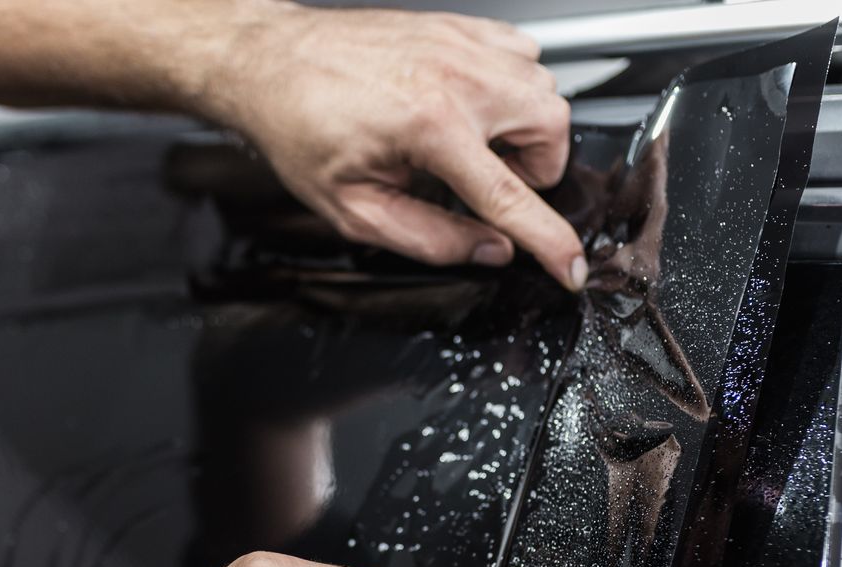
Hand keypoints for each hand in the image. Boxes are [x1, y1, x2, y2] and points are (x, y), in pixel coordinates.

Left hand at [205, 4, 585, 290]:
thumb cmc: (300, 127)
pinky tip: (473, 107)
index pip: (511, 198)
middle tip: (491, 184)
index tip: (570, 265)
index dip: (548, 240)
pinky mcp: (458, 26)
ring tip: (477, 146)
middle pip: (551, 127)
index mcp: (430, 127)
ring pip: (543, 86)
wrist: (272, 63)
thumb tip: (488, 250)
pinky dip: (511, 85)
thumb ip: (430, 238)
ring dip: (524, 127)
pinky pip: (521, 53)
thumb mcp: (356, 209)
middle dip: (534, 168)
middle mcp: (455, 76)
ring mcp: (460, 44)